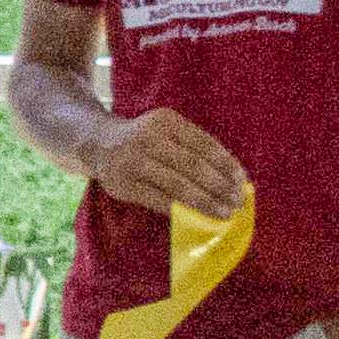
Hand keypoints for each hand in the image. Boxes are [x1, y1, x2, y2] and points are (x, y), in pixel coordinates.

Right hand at [85, 106, 253, 220]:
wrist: (96, 143)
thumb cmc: (143, 139)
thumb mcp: (165, 130)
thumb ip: (193, 147)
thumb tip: (232, 178)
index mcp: (165, 121)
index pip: (204, 144)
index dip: (226, 164)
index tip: (243, 182)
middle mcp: (147, 137)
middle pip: (193, 165)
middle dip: (220, 186)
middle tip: (238, 202)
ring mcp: (132, 161)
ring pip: (178, 185)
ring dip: (206, 202)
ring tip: (225, 212)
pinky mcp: (123, 184)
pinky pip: (159, 200)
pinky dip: (182, 210)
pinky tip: (198, 217)